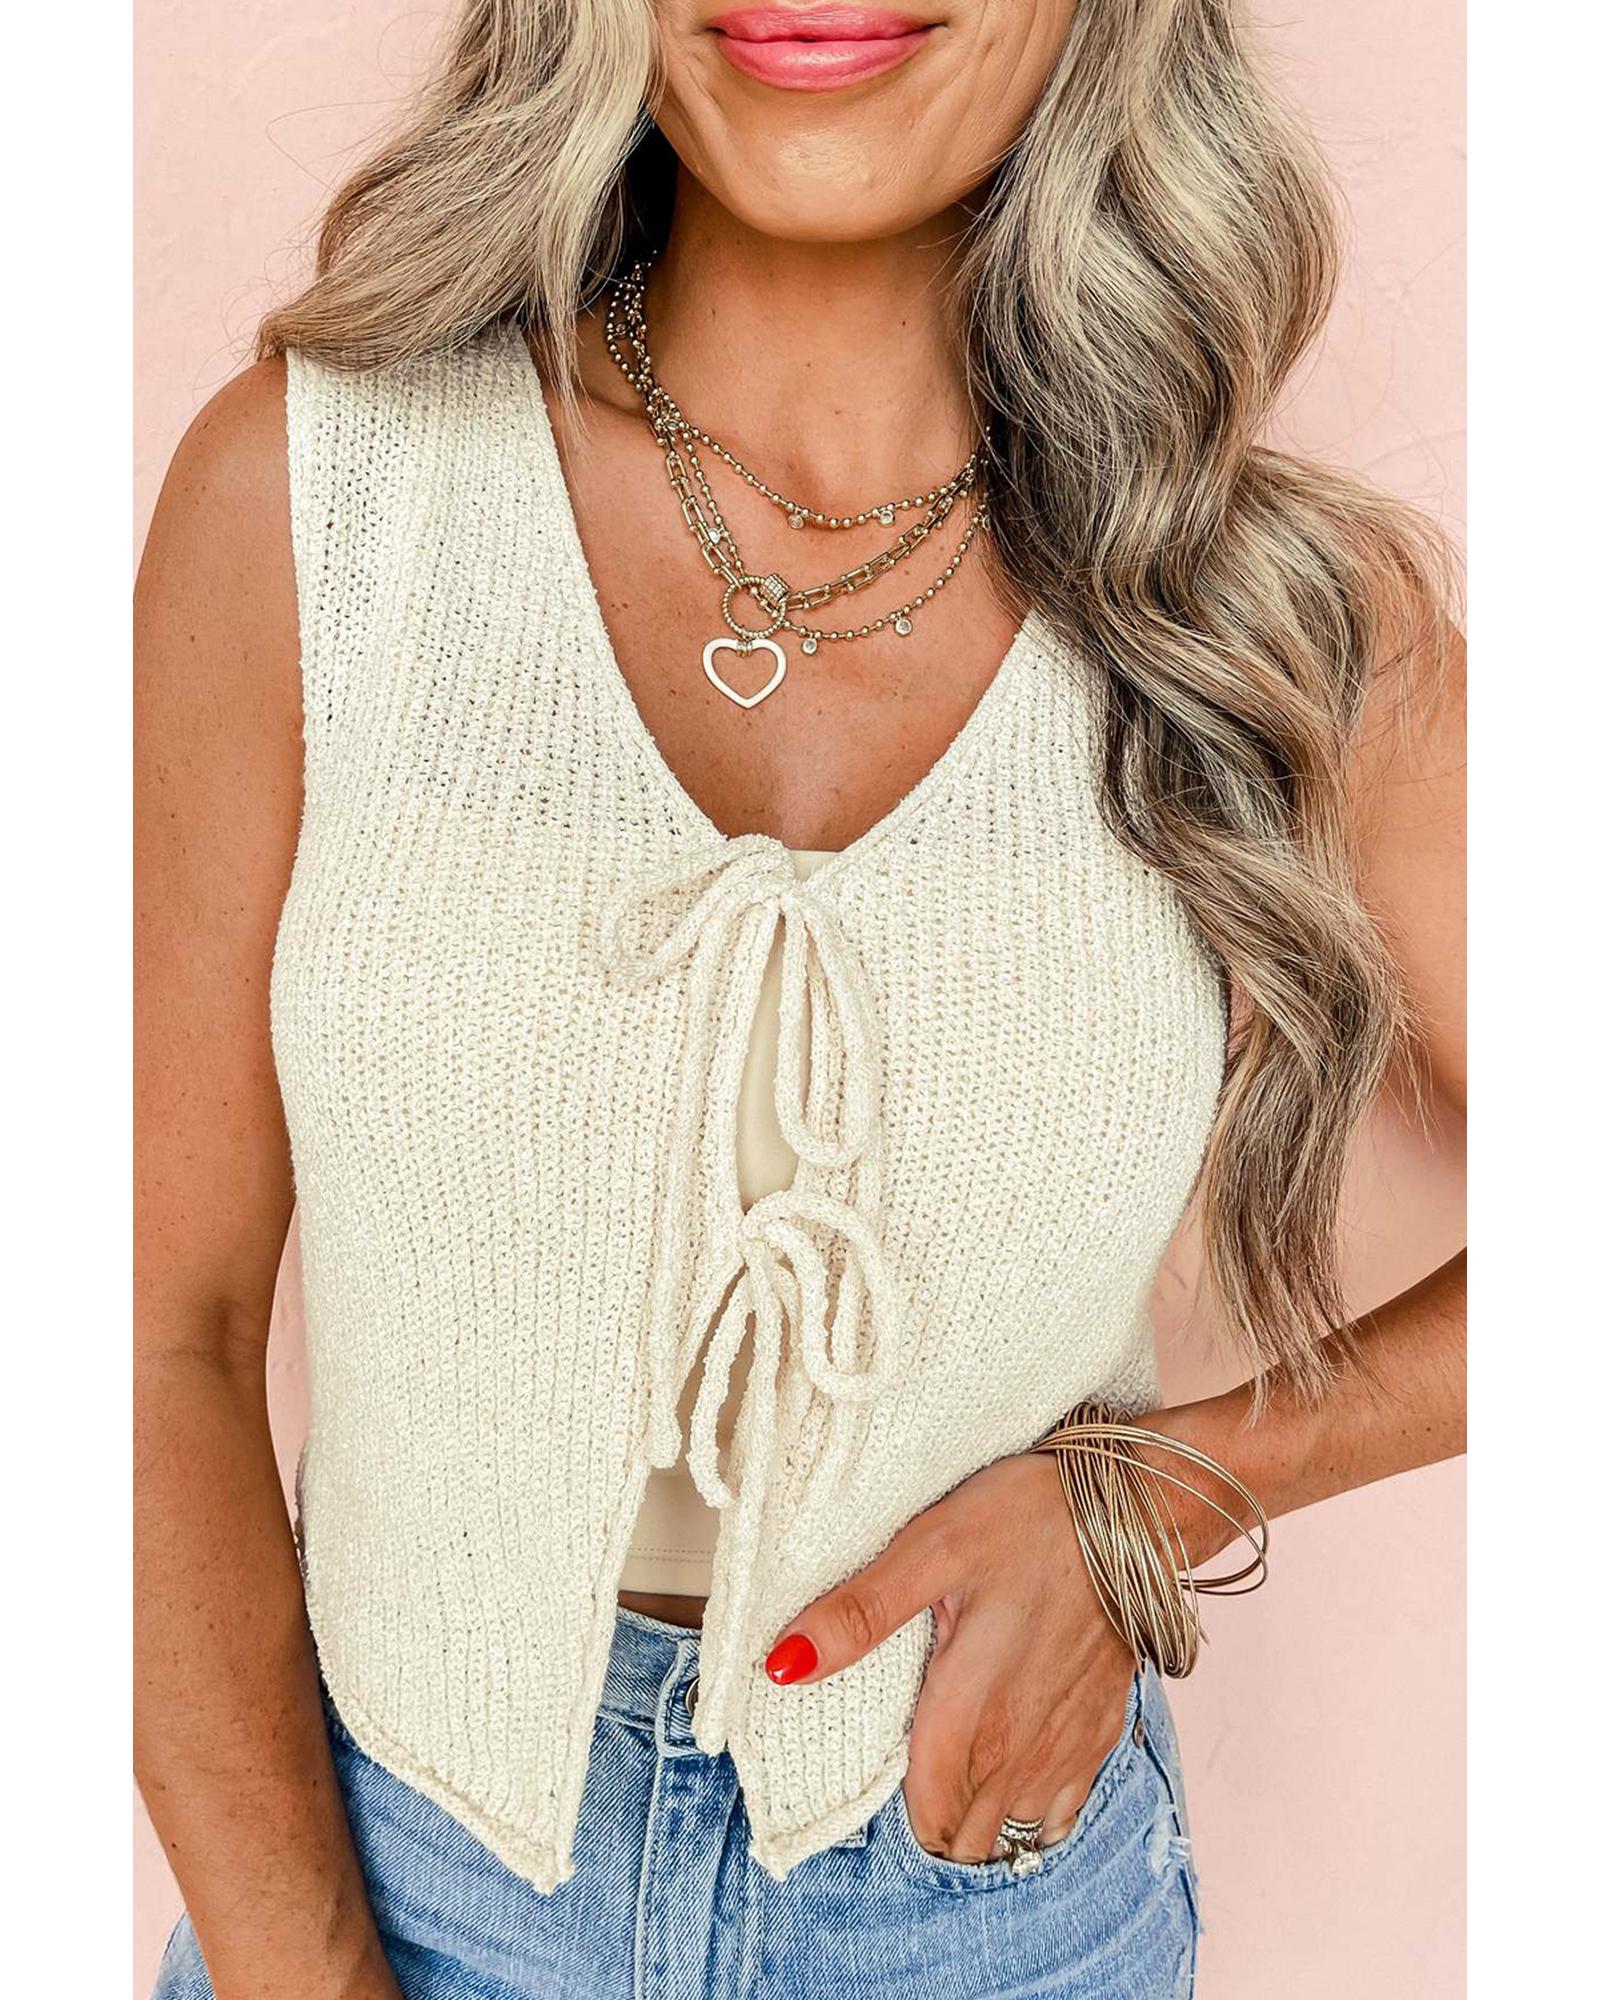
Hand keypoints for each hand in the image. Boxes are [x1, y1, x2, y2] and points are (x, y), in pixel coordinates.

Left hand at [764, 1451, 1136, 1862]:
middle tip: (899, 1774)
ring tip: (944, 1774)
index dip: (889, 1815)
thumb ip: (860, 1614)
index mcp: (971, 1713)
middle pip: (964, 1836)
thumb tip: (780, 1665)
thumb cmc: (1031, 1519)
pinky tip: (1007, 1773)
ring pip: (1011, 1830)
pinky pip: (1060, 1809)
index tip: (864, 1780)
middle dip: (928, 1824)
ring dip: (976, 1821)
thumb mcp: (933, 1549)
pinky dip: (1028, 1810)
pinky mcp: (1100, 1729)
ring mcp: (1067, 1745)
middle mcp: (1021, 1747)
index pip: (924, 1817)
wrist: (1138, 1507)